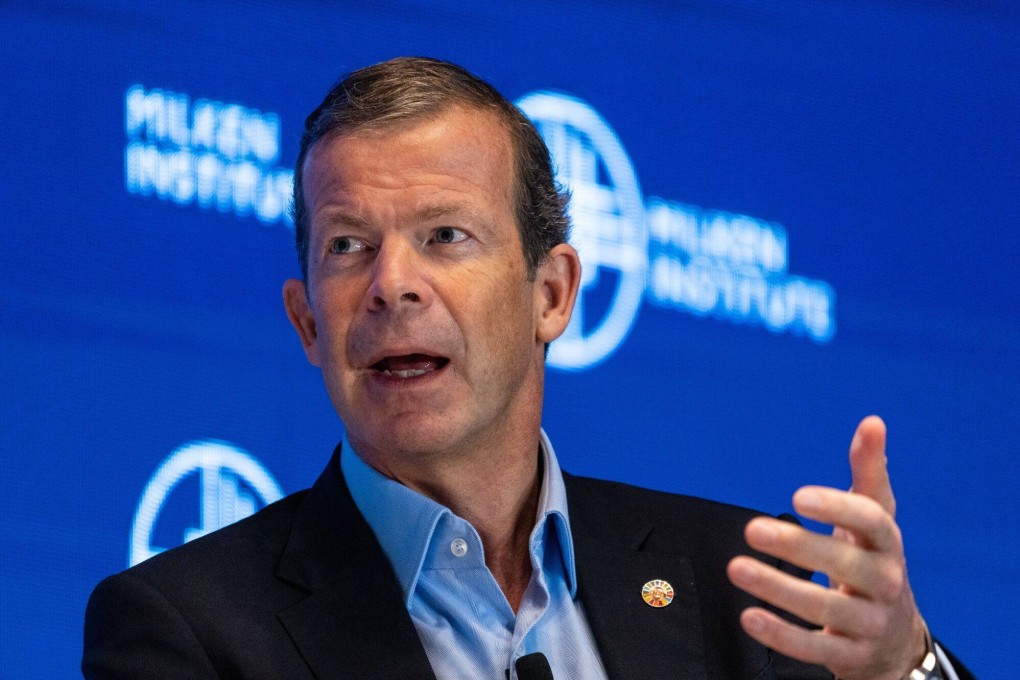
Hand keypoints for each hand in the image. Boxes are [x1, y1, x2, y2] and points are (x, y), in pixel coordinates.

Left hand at [726, 416, 926, 679]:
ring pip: (826, 610)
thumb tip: (872, 422)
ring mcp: (869, 624)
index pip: (872, 522)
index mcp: (888, 545)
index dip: (838, 507)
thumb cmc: (874, 564)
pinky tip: (748, 616)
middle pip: (847, 567)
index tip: (798, 495)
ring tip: (736, 567)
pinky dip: (781, 635)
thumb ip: (868, 473)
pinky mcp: (851, 658)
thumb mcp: (875, 522)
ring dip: (778, 589)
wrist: (896, 642)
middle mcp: (886, 584)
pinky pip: (816, 650)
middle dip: (799, 547)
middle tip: (752, 529)